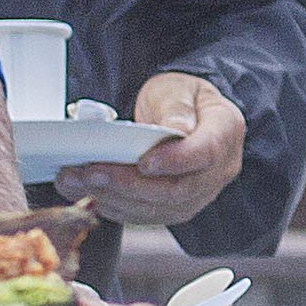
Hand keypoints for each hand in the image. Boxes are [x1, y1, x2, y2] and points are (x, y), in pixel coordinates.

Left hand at [58, 72, 244, 226]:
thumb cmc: (181, 98)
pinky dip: (117, 208)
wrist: (182, 114)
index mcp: (225, 132)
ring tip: (81, 180)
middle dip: (130, 184)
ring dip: (116, 198)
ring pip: (160, 208)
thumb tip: (176, 129)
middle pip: (178, 190)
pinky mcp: (177, 207)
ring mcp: (200, 194)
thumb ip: (176, 108)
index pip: (205, 153)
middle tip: (92, 171)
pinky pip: (149, 216)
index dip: (174, 161)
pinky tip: (92, 194)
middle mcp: (218, 170)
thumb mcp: (178, 89)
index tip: (143, 162)